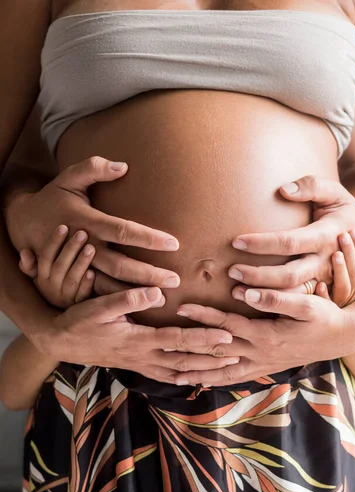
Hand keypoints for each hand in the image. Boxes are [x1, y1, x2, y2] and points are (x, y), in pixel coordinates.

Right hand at [7, 156, 180, 294]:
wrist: (22, 222)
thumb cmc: (53, 198)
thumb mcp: (69, 178)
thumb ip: (93, 168)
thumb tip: (123, 166)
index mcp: (87, 221)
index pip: (123, 231)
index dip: (148, 238)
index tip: (174, 244)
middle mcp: (84, 246)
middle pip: (121, 266)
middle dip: (149, 275)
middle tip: (176, 281)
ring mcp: (77, 265)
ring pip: (110, 285)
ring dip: (136, 293)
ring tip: (163, 299)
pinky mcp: (72, 277)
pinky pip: (97, 293)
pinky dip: (117, 300)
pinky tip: (139, 306)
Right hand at [19, 225, 97, 307]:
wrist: (65, 318)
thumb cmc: (55, 288)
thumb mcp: (40, 279)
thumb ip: (31, 266)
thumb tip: (24, 252)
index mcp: (42, 278)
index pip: (46, 257)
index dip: (54, 242)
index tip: (63, 227)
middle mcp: (52, 288)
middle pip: (60, 266)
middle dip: (71, 248)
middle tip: (82, 233)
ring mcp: (66, 298)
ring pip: (72, 279)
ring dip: (81, 263)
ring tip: (91, 248)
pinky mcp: (80, 306)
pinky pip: (82, 295)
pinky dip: (87, 284)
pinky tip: (93, 273)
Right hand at [33, 288, 238, 380]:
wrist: (60, 341)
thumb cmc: (79, 321)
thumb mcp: (100, 306)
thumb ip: (128, 298)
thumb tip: (158, 293)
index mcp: (138, 339)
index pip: (177, 340)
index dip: (203, 338)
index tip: (227, 335)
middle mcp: (142, 356)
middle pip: (184, 360)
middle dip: (211, 358)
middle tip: (236, 356)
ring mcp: (138, 363)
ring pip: (176, 372)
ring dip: (201, 371)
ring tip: (224, 370)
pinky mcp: (134, 365)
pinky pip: (162, 376)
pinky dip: (180, 378)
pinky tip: (192, 378)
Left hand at [172, 293, 354, 386]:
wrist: (340, 338)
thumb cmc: (323, 317)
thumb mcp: (305, 305)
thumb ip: (275, 299)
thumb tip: (245, 293)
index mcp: (266, 336)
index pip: (227, 325)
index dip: (204, 316)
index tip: (181, 307)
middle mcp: (259, 354)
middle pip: (217, 352)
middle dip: (190, 349)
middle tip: (163, 346)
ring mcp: (260, 365)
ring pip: (222, 371)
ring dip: (197, 373)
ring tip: (172, 376)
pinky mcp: (263, 369)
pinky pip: (234, 378)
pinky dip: (215, 381)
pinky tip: (200, 383)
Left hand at [228, 176, 354, 293]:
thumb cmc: (343, 209)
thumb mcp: (334, 191)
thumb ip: (311, 186)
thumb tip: (283, 190)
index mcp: (326, 235)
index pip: (289, 242)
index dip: (262, 243)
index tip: (236, 242)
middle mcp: (325, 261)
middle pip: (288, 275)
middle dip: (258, 275)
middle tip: (231, 272)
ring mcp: (325, 279)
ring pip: (292, 294)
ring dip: (263, 296)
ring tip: (235, 292)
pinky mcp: (322, 290)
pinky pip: (297, 302)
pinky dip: (275, 306)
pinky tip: (252, 304)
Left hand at [316, 230, 354, 306]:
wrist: (324, 320)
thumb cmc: (340, 290)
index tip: (353, 231)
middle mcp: (353, 293)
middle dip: (350, 252)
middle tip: (343, 235)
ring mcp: (340, 303)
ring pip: (344, 287)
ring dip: (340, 270)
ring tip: (335, 255)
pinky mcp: (324, 312)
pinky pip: (326, 304)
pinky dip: (324, 294)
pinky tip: (320, 284)